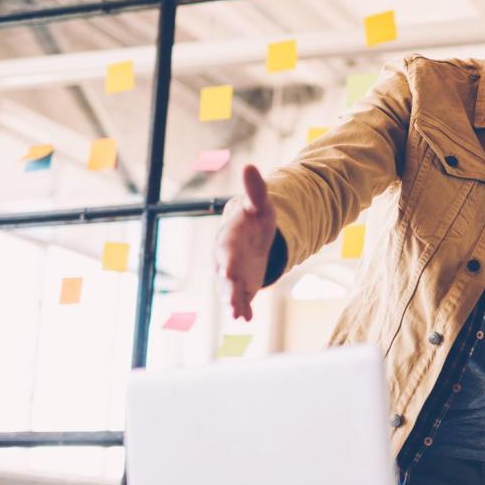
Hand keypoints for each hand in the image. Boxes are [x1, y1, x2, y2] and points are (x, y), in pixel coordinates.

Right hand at [214, 165, 276, 320]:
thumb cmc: (254, 220)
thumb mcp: (260, 205)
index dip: (228, 261)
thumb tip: (250, 166)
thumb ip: (255, 190)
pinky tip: (246, 319)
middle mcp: (226, 260)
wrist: (250, 236)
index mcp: (228, 239)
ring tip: (236, 314)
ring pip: (229, 291)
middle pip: (225, 274)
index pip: (226, 251)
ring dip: (233, 302)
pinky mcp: (242, 287)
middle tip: (231, 301)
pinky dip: (243, 309)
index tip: (229, 271)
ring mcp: (233, 276)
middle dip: (228, 287)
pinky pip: (241, 300)